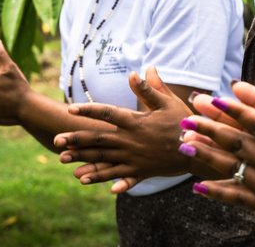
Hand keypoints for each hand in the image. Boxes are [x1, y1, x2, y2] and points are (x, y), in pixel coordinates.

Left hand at [53, 67, 191, 192]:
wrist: (198, 150)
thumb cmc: (184, 122)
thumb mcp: (168, 102)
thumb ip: (150, 88)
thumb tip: (136, 72)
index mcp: (136, 121)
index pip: (108, 113)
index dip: (89, 110)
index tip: (71, 109)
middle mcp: (132, 141)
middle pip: (99, 139)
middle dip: (76, 139)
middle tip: (56, 140)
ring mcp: (135, 158)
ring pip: (104, 160)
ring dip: (82, 160)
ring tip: (63, 161)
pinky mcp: (141, 171)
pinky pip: (119, 177)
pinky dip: (103, 179)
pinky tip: (86, 181)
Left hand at [185, 70, 254, 230]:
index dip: (237, 110)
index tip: (216, 98)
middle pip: (239, 144)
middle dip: (212, 128)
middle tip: (188, 116)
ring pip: (234, 169)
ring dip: (208, 155)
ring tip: (184, 144)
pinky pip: (240, 199)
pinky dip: (219, 192)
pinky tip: (198, 187)